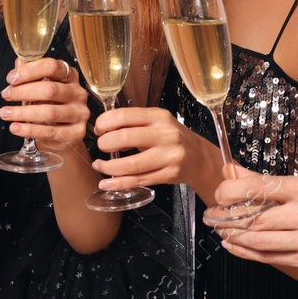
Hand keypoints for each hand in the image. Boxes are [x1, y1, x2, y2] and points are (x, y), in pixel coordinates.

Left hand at [0, 57, 89, 150]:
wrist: (64, 135)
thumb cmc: (51, 106)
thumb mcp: (41, 88)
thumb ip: (31, 75)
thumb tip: (18, 64)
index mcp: (70, 76)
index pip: (52, 67)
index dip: (29, 71)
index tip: (12, 78)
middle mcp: (77, 93)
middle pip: (49, 89)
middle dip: (22, 92)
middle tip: (6, 95)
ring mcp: (79, 113)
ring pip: (48, 112)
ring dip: (22, 113)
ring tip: (5, 113)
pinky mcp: (76, 133)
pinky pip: (49, 132)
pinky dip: (29, 130)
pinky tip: (15, 127)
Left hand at [91, 106, 214, 191]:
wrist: (199, 157)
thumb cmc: (171, 137)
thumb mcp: (157, 123)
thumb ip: (134, 125)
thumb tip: (106, 133)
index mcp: (159, 116)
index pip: (126, 115)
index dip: (106, 122)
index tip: (98, 129)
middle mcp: (165, 134)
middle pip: (126, 138)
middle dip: (105, 144)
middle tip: (100, 147)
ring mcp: (169, 156)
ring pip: (132, 164)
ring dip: (109, 167)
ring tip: (100, 165)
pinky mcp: (169, 175)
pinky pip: (139, 180)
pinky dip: (119, 183)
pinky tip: (107, 183)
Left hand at [213, 165, 297, 270]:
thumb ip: (268, 180)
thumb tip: (232, 172)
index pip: (261, 188)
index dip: (232, 192)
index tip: (220, 192)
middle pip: (256, 218)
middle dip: (227, 217)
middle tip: (213, 214)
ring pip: (260, 241)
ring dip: (234, 237)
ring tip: (221, 230)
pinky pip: (271, 258)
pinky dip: (247, 253)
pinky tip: (235, 246)